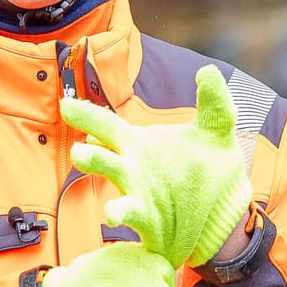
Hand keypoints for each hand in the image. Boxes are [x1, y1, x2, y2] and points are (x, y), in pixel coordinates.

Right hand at [60, 64, 251, 267]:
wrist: (221, 212)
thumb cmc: (208, 170)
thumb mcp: (216, 132)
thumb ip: (214, 102)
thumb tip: (207, 69)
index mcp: (138, 143)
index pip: (107, 126)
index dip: (87, 116)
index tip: (65, 105)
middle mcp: (130, 167)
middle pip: (102, 152)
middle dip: (89, 146)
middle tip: (75, 144)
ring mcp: (136, 193)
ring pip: (111, 180)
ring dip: (97, 168)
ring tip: (86, 163)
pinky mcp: (147, 217)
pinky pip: (128, 213)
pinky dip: (118, 213)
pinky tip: (113, 214)